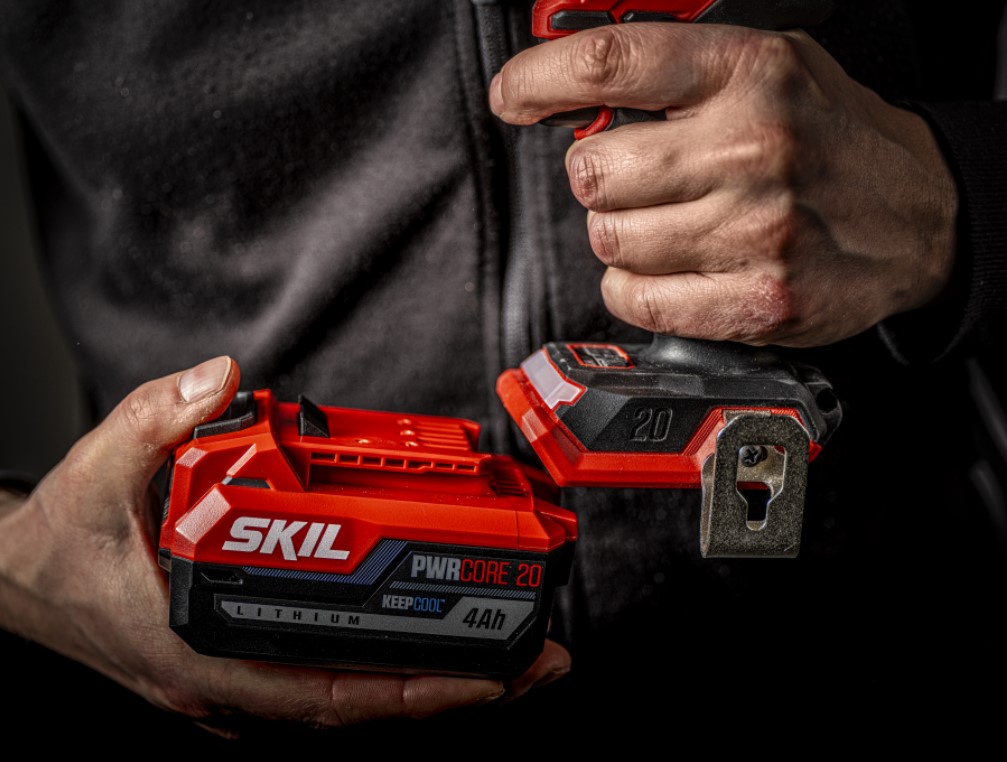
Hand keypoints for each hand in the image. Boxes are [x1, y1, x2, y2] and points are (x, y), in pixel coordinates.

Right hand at [0, 356, 570, 737]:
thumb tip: (220, 376)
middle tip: (535, 660)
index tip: (487, 679)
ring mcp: (236, 683)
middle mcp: (224, 685)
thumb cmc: (61, 543)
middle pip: (357, 705)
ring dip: (430, 681)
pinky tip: (429, 640)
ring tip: (508, 655)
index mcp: (195, 655)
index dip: (410, 692)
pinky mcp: (242, 665)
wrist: (19, 580)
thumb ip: (156, 417)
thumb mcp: (96, 469)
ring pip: (348, 699)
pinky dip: (386, 668)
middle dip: (453, 689)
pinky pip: (326, 677)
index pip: (319, 692)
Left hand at [490, 22, 957, 346]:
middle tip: (635, 177)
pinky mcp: (755, 299)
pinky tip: (676, 268)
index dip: (539, 78)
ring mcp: (756, 229)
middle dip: (597, 177)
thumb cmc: (829, 139)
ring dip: (622, 236)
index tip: (514, 95)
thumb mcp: (769, 65)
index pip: (611, 63)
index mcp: (749, 73)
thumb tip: (574, 85)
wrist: (917, 218)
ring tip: (672, 223)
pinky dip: (637, 288)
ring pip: (608, 240)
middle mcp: (752, 147)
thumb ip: (676, 68)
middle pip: (592, 170)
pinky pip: (634, 299)